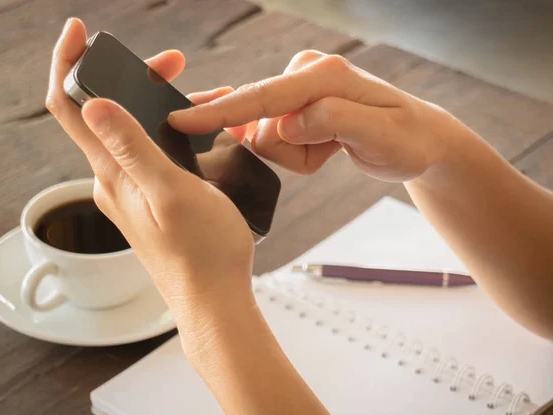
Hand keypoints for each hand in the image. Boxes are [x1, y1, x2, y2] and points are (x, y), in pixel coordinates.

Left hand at [45, 18, 254, 317]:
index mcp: (113, 173)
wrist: (214, 298)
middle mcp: (115, 179)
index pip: (69, 107)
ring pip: (136, 131)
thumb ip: (131, 147)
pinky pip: (154, 152)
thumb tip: (92, 103)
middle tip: (172, 64)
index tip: (78, 32)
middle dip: (135, 78)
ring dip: (163, 105)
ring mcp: (133, 190)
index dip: (66, 64)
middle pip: (107, 112)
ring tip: (210, 96)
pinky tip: (207, 132)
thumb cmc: (201, 252)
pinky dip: (175, 130)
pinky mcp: (153, 198)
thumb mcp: (169, 191)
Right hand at [169, 50, 461, 181]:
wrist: (419, 139)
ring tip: (333, 149)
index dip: (222, 113)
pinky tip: (320, 148)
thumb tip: (286, 123)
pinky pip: (274, 137)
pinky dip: (295, 153)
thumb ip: (333, 122)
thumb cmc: (407, 139)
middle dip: (291, 152)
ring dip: (298, 156)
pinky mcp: (297, 105)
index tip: (181, 121)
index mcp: (323, 75)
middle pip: (261, 124)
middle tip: (330, 151)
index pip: (263, 97)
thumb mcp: (380, 136)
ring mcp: (300, 89)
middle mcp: (306, 74)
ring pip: (267, 136)